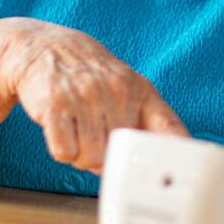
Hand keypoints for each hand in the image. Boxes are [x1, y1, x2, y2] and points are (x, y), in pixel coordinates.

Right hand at [0, 18, 188, 173]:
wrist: (45, 47)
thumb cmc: (92, 76)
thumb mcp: (130, 88)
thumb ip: (153, 121)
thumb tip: (173, 159)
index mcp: (140, 90)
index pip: (169, 129)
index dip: (177, 156)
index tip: (179, 176)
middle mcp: (117, 91)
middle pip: (121, 156)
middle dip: (106, 157)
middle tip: (95, 137)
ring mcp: (86, 96)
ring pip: (91, 159)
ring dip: (82, 155)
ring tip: (77, 131)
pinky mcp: (55, 105)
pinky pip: (64, 153)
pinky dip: (62, 150)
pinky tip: (62, 129)